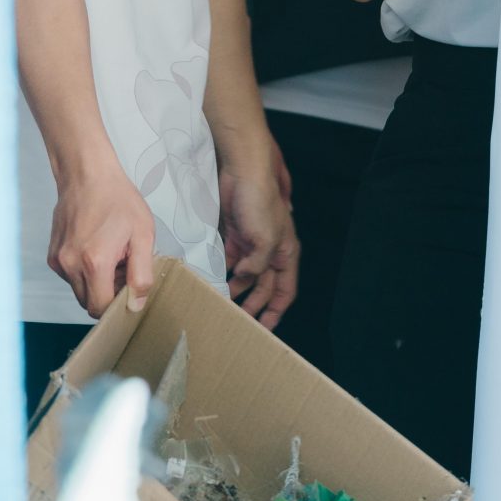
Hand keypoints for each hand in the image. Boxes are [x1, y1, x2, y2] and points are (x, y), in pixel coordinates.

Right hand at [48, 165, 156, 317]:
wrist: (87, 175)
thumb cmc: (117, 200)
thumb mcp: (143, 235)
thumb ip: (142, 275)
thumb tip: (136, 305)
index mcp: (95, 262)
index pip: (101, 308)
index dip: (118, 304)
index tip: (129, 285)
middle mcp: (70, 264)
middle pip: (89, 303)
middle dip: (108, 293)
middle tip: (122, 265)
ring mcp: (58, 260)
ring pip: (80, 291)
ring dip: (96, 283)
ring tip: (109, 254)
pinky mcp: (53, 256)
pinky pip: (71, 277)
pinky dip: (84, 272)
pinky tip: (95, 248)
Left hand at [219, 151, 299, 327]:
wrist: (243, 172)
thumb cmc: (261, 202)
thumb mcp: (265, 239)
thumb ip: (257, 266)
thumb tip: (243, 279)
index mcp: (286, 253)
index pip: (285, 291)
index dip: (276, 311)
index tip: (266, 328)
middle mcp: (271, 251)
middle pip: (264, 287)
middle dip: (254, 305)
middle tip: (239, 322)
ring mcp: (252, 243)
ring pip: (246, 275)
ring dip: (237, 290)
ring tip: (224, 305)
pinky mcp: (235, 235)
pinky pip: (231, 260)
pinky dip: (224, 272)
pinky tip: (214, 282)